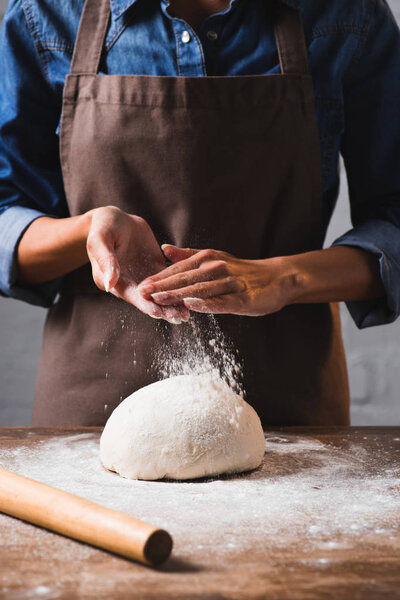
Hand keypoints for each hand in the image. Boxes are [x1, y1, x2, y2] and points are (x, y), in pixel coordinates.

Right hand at [87, 209, 188, 322]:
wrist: (115, 218)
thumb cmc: (103, 226)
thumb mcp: (100, 240)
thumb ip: (106, 260)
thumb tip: (109, 283)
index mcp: (114, 280)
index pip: (132, 296)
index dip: (145, 304)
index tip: (157, 312)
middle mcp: (130, 283)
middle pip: (148, 299)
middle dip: (164, 309)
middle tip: (180, 318)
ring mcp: (144, 277)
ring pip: (161, 292)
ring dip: (174, 302)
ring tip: (188, 313)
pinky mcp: (156, 268)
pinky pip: (169, 279)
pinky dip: (179, 287)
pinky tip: (192, 294)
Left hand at [137, 244, 298, 315]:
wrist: (277, 278)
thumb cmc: (242, 271)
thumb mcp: (215, 258)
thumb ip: (189, 255)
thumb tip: (164, 248)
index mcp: (207, 259)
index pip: (178, 270)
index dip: (159, 278)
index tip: (141, 285)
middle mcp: (217, 268)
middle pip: (185, 278)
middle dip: (162, 286)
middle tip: (142, 292)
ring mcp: (230, 283)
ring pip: (200, 289)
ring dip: (178, 294)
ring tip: (159, 299)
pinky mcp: (243, 298)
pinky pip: (222, 301)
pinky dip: (207, 303)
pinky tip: (192, 306)